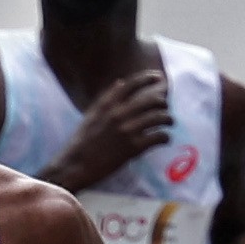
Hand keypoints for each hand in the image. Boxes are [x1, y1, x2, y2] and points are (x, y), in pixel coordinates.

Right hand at [47, 70, 173, 192]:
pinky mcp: (133, 148)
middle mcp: (118, 114)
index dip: (147, 78)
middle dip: (162, 103)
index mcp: (107, 104)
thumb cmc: (81, 142)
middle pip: (150, 100)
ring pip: (158, 117)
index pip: (131, 84)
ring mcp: (126, 130)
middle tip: (165, 108)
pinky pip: (157, 137)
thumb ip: (106, 98)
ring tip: (169, 123)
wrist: (75, 166)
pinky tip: (165, 139)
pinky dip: (165, 137)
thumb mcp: (91, 114)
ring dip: (168, 119)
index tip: (158, 78)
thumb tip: (121, 82)